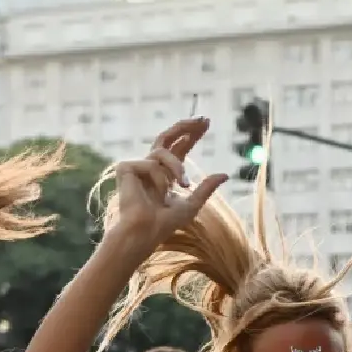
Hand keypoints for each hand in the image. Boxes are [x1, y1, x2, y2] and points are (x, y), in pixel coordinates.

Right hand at [108, 119, 228, 251]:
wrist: (145, 231)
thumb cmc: (165, 224)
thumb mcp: (192, 204)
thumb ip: (206, 188)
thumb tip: (226, 174)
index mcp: (163, 175)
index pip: (178, 149)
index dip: (191, 135)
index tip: (206, 122)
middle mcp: (149, 168)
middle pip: (167, 137)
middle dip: (185, 127)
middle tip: (204, 119)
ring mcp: (136, 167)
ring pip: (162, 152)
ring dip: (177, 168)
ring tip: (184, 185)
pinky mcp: (126, 167)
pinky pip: (151, 162)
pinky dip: (160, 178)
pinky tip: (156, 194)